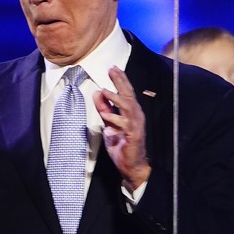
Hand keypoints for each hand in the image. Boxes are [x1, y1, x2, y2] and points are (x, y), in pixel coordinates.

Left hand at [93, 66, 150, 190]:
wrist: (131, 165)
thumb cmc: (122, 145)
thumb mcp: (109, 123)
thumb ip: (104, 108)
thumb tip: (97, 93)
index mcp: (131, 112)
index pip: (126, 92)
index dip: (120, 80)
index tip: (113, 68)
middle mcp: (136, 115)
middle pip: (128, 95)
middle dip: (120, 82)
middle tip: (113, 70)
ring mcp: (136, 125)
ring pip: (127, 107)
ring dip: (116, 98)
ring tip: (105, 90)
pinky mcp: (133, 135)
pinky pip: (124, 124)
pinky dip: (115, 118)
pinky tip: (105, 115)